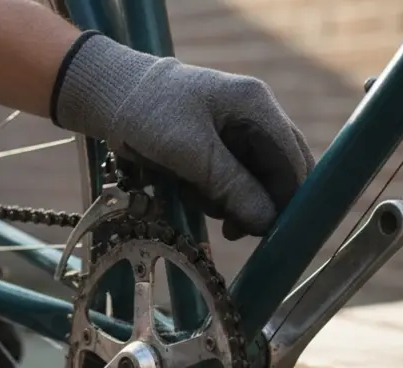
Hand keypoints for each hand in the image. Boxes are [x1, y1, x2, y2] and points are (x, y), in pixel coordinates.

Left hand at [52, 32, 314, 239]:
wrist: (109, 97)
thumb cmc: (148, 115)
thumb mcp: (190, 153)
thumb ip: (232, 186)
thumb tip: (268, 223)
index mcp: (256, 106)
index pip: (292, 162)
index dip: (289, 201)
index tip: (273, 234)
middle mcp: (255, 117)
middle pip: (278, 174)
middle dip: (258, 205)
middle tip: (230, 230)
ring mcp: (237, 132)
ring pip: (255, 183)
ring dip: (232, 203)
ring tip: (196, 201)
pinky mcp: (219, 147)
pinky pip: (232, 181)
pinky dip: (216, 196)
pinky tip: (193, 197)